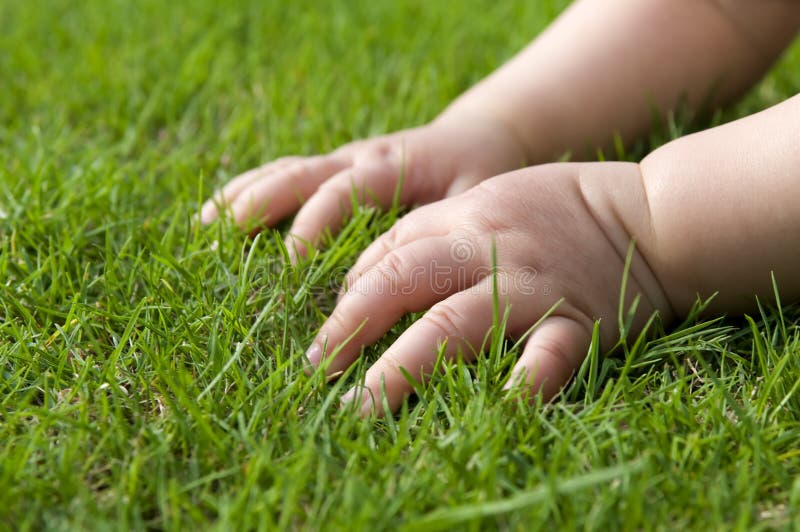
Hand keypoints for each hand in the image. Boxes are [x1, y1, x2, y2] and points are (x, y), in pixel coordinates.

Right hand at [199, 111, 525, 255]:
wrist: (475, 139)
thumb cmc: (478, 174)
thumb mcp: (476, 201)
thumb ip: (447, 233)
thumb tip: (415, 287)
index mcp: (392, 166)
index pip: (343, 190)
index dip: (315, 224)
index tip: (292, 265)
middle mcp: (358, 158)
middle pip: (300, 174)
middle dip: (261, 205)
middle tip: (226, 239)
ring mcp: (342, 161)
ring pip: (285, 171)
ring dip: (245, 196)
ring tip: (205, 227)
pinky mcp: (335, 169)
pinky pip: (287, 174)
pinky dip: (251, 191)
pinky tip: (221, 215)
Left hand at [305, 162, 673, 415]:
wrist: (646, 214)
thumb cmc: (558, 209)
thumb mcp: (486, 199)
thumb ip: (431, 230)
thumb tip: (369, 274)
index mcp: (464, 220)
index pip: (388, 254)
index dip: (349, 295)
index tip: (328, 335)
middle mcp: (488, 252)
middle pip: (405, 282)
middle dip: (352, 326)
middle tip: (317, 368)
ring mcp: (532, 289)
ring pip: (456, 322)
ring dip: (406, 364)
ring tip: (365, 405)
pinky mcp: (579, 323)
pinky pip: (550, 354)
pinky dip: (526, 380)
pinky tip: (500, 408)